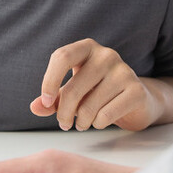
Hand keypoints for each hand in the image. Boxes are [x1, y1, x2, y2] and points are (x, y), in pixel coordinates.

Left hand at [30, 38, 160, 130]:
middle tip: (64, 124)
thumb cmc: (98, 92)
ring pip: (89, 106)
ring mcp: (124, 71)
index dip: (49, 81)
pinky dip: (98, 124)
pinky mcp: (136, 90)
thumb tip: (36, 107)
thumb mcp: (73, 91)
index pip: (62, 57)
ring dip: (81, 122)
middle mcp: (106, 55)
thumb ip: (53, 99)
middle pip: (73, 88)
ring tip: (83, 122)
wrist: (136, 99)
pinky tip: (99, 121)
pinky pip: (105, 115)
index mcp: (87, 48)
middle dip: (64, 113)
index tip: (47, 102)